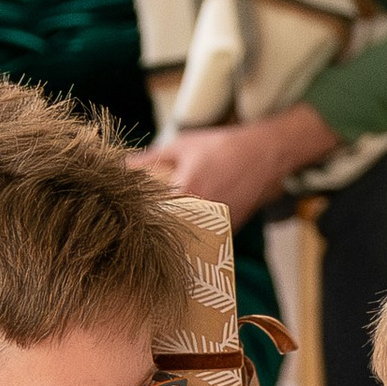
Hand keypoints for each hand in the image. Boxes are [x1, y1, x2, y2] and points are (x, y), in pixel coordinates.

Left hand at [144, 104, 336, 224]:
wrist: (264, 154)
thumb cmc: (221, 146)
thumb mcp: (183, 145)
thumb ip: (151, 158)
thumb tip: (122, 165)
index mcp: (186, 191)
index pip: (151, 213)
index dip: (137, 216)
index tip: (126, 216)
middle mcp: (202, 212)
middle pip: (167, 233)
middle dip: (154, 231)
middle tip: (139, 228)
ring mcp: (217, 225)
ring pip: (187, 240)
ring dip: (174, 237)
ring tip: (160, 232)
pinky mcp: (229, 231)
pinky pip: (205, 239)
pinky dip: (194, 236)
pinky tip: (187, 227)